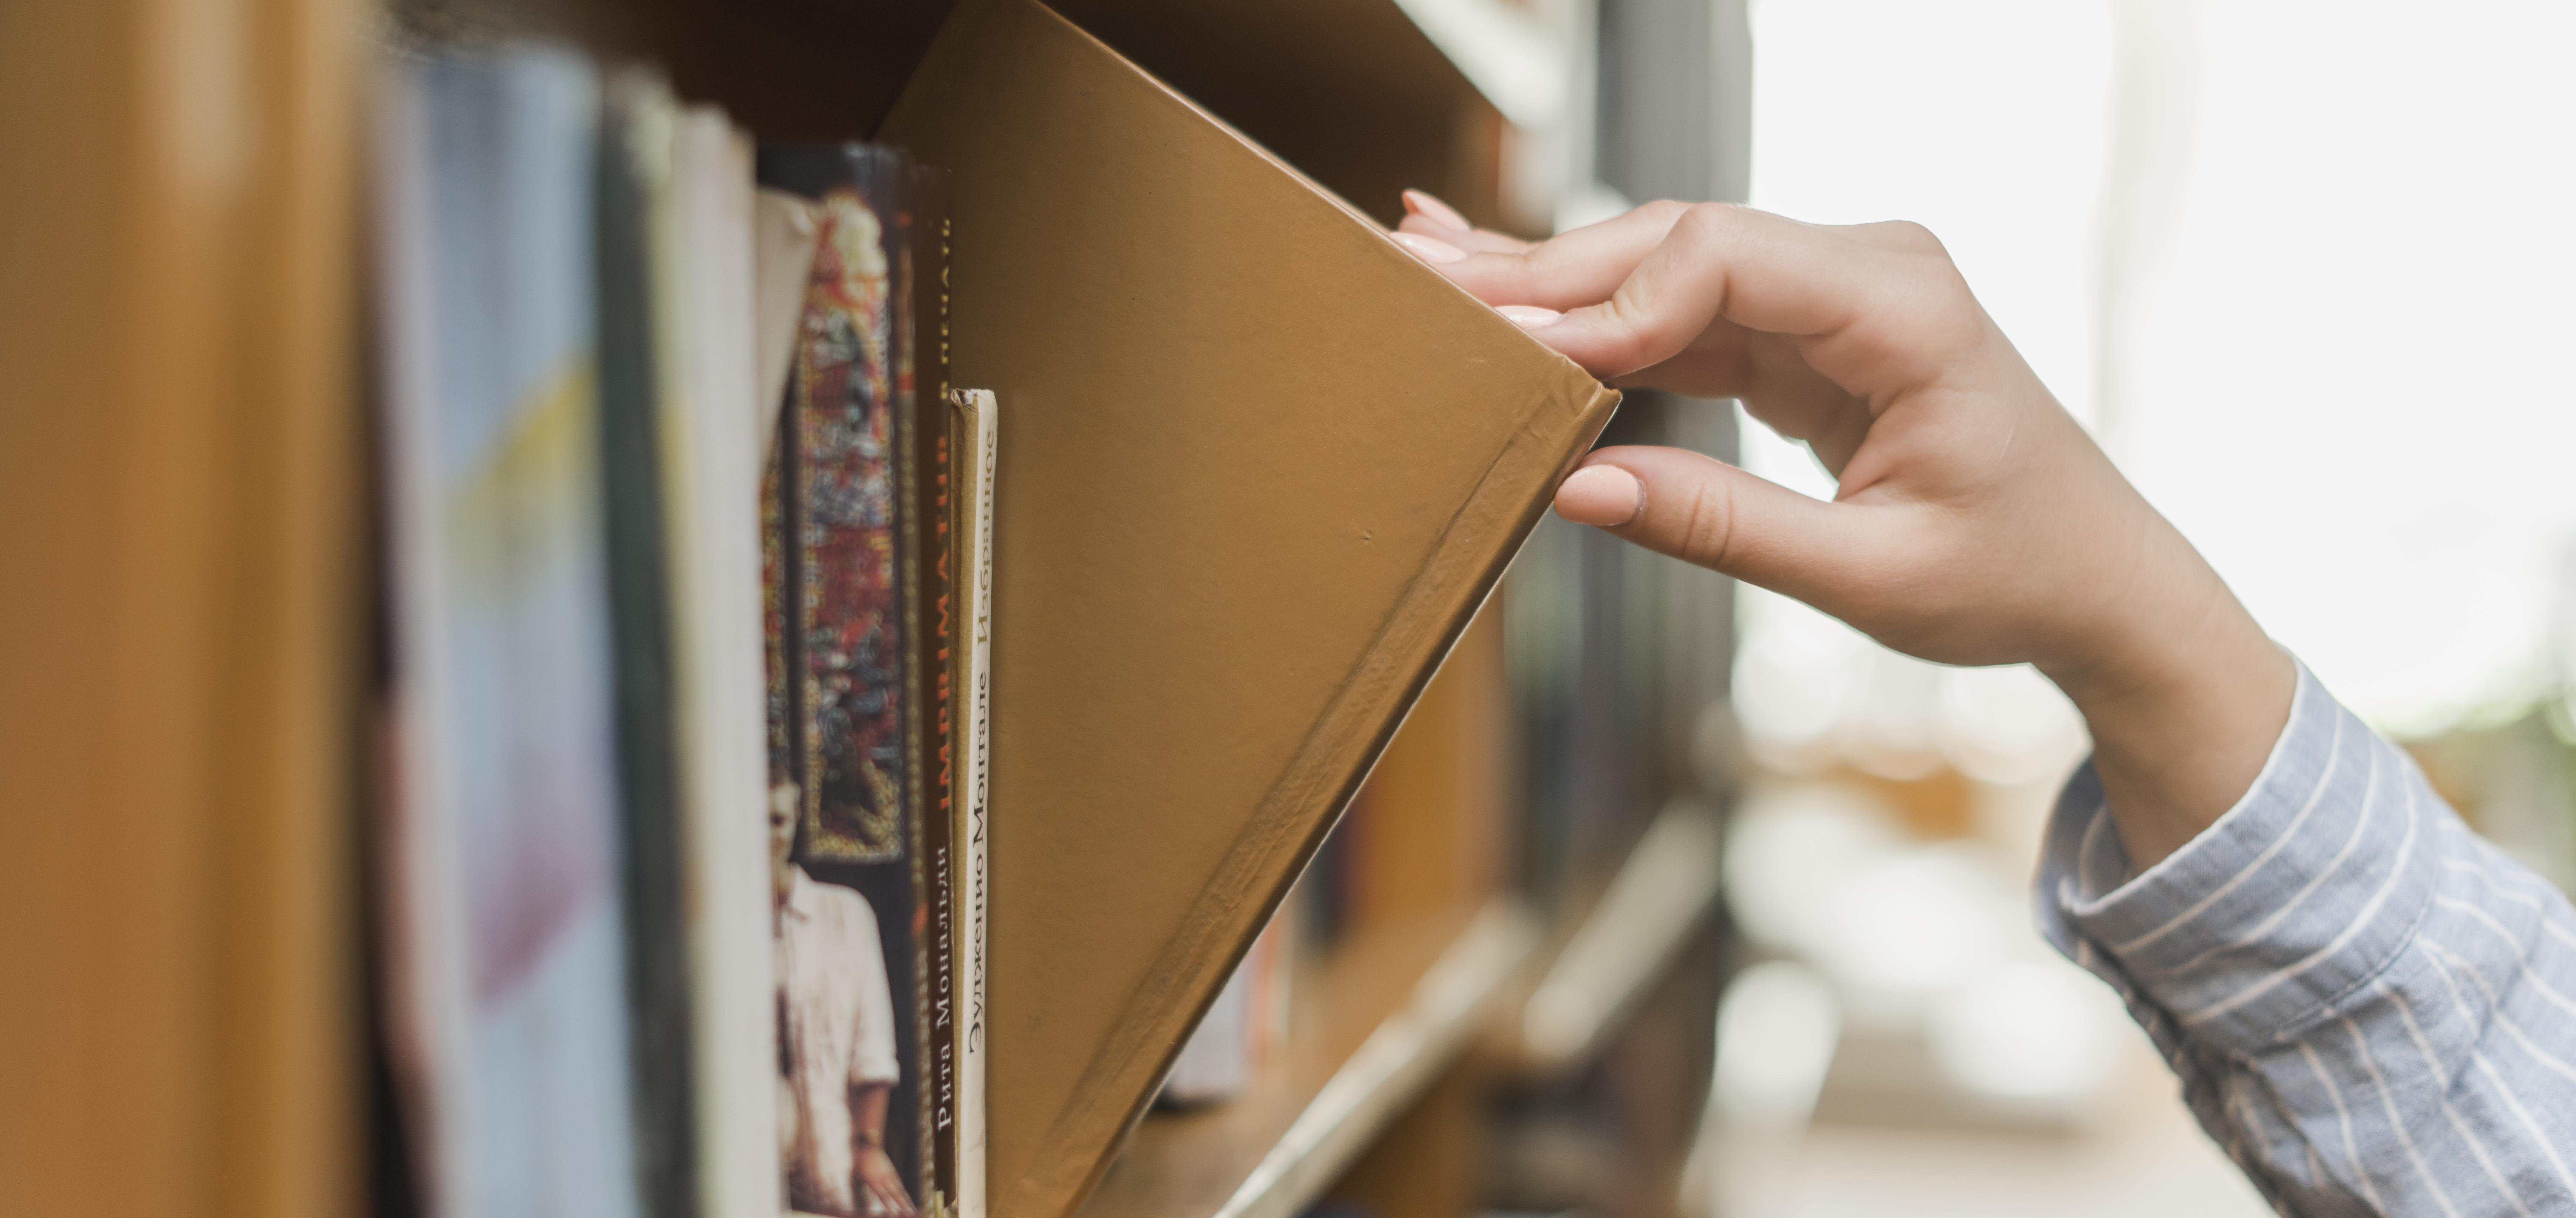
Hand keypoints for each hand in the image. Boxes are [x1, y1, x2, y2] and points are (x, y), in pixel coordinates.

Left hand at [854, 1144, 915, 1216]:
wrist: (868, 1146)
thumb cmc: (859, 1164)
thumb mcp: (856, 1178)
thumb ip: (860, 1192)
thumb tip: (862, 1206)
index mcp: (873, 1180)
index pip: (883, 1195)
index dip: (888, 1205)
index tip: (894, 1214)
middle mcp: (884, 1178)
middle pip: (895, 1194)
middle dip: (903, 1205)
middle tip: (910, 1213)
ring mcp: (889, 1174)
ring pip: (899, 1189)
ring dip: (906, 1200)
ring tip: (912, 1209)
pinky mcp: (892, 1172)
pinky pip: (899, 1184)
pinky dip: (903, 1192)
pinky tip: (907, 1199)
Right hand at [1396, 191, 2292, 867]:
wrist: (2093, 573)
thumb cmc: (2008, 572)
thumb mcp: (1865, 577)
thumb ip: (1719, 527)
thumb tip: (1575, 491)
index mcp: (1903, 306)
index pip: (1719, 260)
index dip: (1605, 299)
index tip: (1516, 349)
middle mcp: (1866, 268)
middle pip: (1676, 242)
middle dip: (1548, 268)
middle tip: (1423, 273)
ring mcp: (1832, 288)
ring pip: (1666, 266)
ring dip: (1557, 284)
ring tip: (1438, 277)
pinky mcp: (1803, 325)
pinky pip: (1685, 306)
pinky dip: (1601, 314)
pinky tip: (1515, 297)